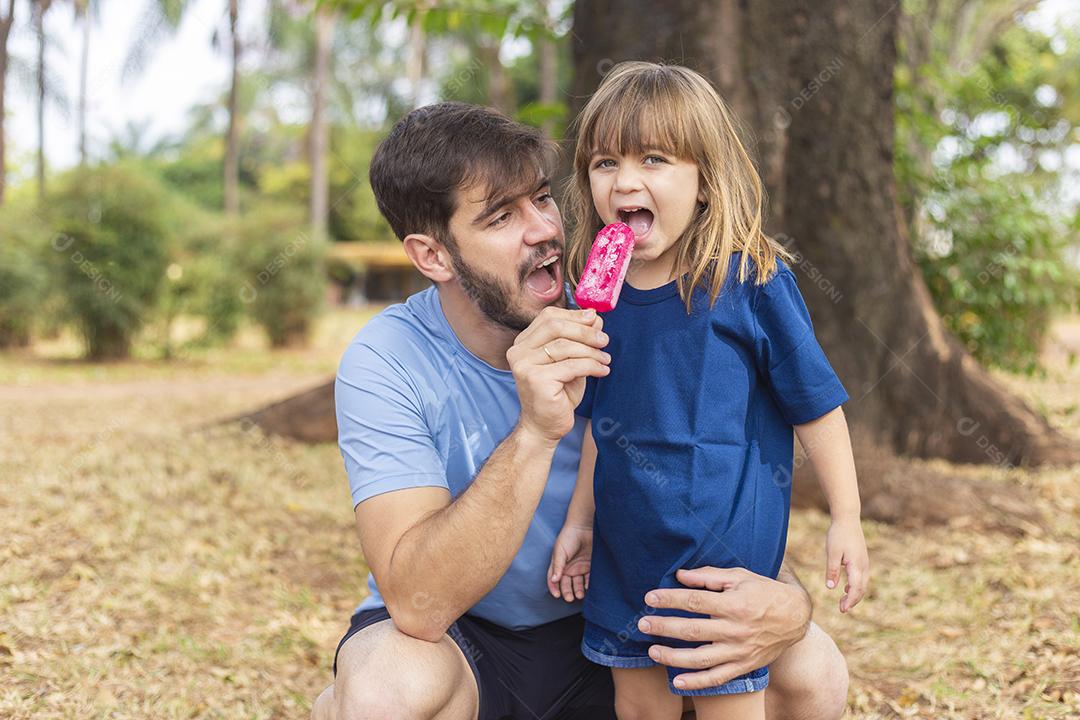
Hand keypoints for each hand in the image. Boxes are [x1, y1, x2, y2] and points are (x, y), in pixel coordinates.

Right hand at [507, 307, 609, 444]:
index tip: (595, 319)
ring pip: (565, 346)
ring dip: (591, 351)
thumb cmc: (558, 393)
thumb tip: (595, 318)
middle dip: (584, 331)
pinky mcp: (536, 380)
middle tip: (604, 340)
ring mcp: (525, 365)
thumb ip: (579, 339)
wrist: (544, 426)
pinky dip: (592, 366)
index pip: (549, 317)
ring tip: (605, 360)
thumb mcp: (570, 360)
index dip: (574, 315)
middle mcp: (519, 351)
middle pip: (556, 327)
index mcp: (524, 342)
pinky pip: (571, 366)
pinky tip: (602, 371)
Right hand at [547, 523, 592, 601]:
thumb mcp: (560, 551)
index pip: (554, 579)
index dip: (554, 588)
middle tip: (570, 598)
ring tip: (580, 595)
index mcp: (559, 565)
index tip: (557, 595)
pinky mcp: (590, 566)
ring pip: (578, 584)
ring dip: (578, 590)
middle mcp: (569, 568)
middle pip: (566, 584)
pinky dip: (589, 584)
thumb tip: (553, 580)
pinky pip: (589, 578)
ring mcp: (580, 567)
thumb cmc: (568, 537)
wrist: (584, 526)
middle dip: (567, 592)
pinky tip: (589, 587)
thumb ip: (557, 566)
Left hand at [637, 566, 810, 691]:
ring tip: (652, 651)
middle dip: (664, 627)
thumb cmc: (763, 592)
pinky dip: (696, 683)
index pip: (694, 601)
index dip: (669, 599)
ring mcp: (739, 651)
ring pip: (701, 658)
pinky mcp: (743, 666)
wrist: (795, 618)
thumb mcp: (740, 576)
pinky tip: (676, 682)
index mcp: (734, 604)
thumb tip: (680, 575)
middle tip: (642, 624)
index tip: (649, 598)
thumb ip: (709, 575)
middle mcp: (736, 630)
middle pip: (692, 630)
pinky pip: (717, 678)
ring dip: (673, 656)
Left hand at [826, 517, 868, 612]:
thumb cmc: (838, 534)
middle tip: (841, 610)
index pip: (855, 588)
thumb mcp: (832, 552)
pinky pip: (861, 578)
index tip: (843, 610)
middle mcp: (864, 566)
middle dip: (852, 601)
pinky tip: (845, 589)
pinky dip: (855, 586)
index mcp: (856, 565)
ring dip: (854, 594)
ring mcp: (864, 563)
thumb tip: (831, 588)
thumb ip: (832, 570)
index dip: (850, 600)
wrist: (847, 519)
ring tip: (843, 603)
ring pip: (862, 584)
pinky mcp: (862, 560)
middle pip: (861, 589)